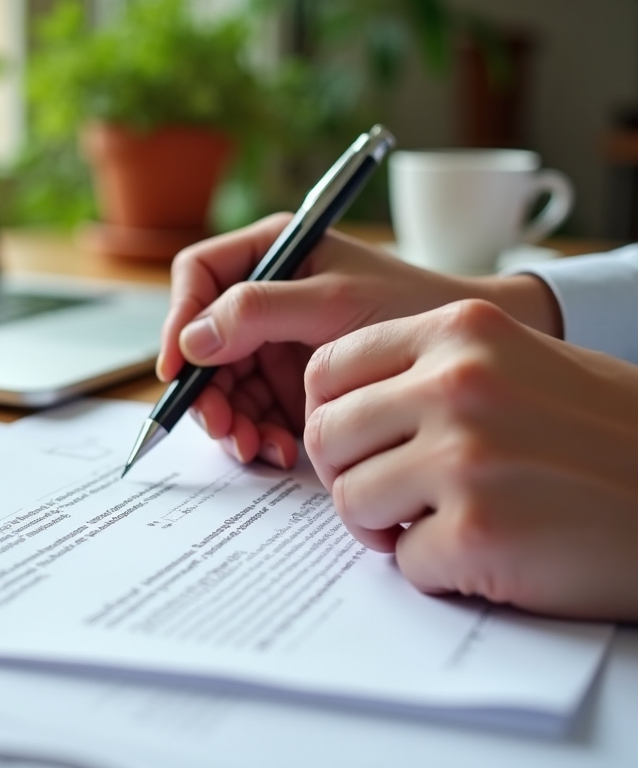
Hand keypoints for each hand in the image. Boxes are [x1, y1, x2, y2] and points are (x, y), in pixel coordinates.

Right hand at [158, 214, 561, 468]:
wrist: (464, 355)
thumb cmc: (411, 306)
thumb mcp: (334, 302)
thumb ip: (259, 311)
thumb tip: (192, 339)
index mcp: (272, 252)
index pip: (199, 276)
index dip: (179, 320)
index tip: (178, 368)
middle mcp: (265, 297)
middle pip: (204, 342)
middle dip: (209, 389)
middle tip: (225, 428)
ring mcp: (275, 343)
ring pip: (223, 384)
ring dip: (232, 421)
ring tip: (257, 448)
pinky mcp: (290, 384)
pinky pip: (252, 411)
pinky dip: (257, 434)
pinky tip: (277, 450)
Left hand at [303, 299, 637, 620]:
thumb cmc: (605, 435)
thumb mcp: (516, 363)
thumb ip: (425, 371)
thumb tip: (334, 406)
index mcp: (460, 330)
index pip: (328, 367)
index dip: (331, 416)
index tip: (357, 445)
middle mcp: (457, 382)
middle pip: (327, 435)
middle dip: (349, 475)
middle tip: (391, 497)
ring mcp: (467, 455)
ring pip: (350, 499)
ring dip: (386, 526)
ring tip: (442, 525)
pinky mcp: (480, 530)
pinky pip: (404, 560)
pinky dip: (437, 569)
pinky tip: (490, 554)